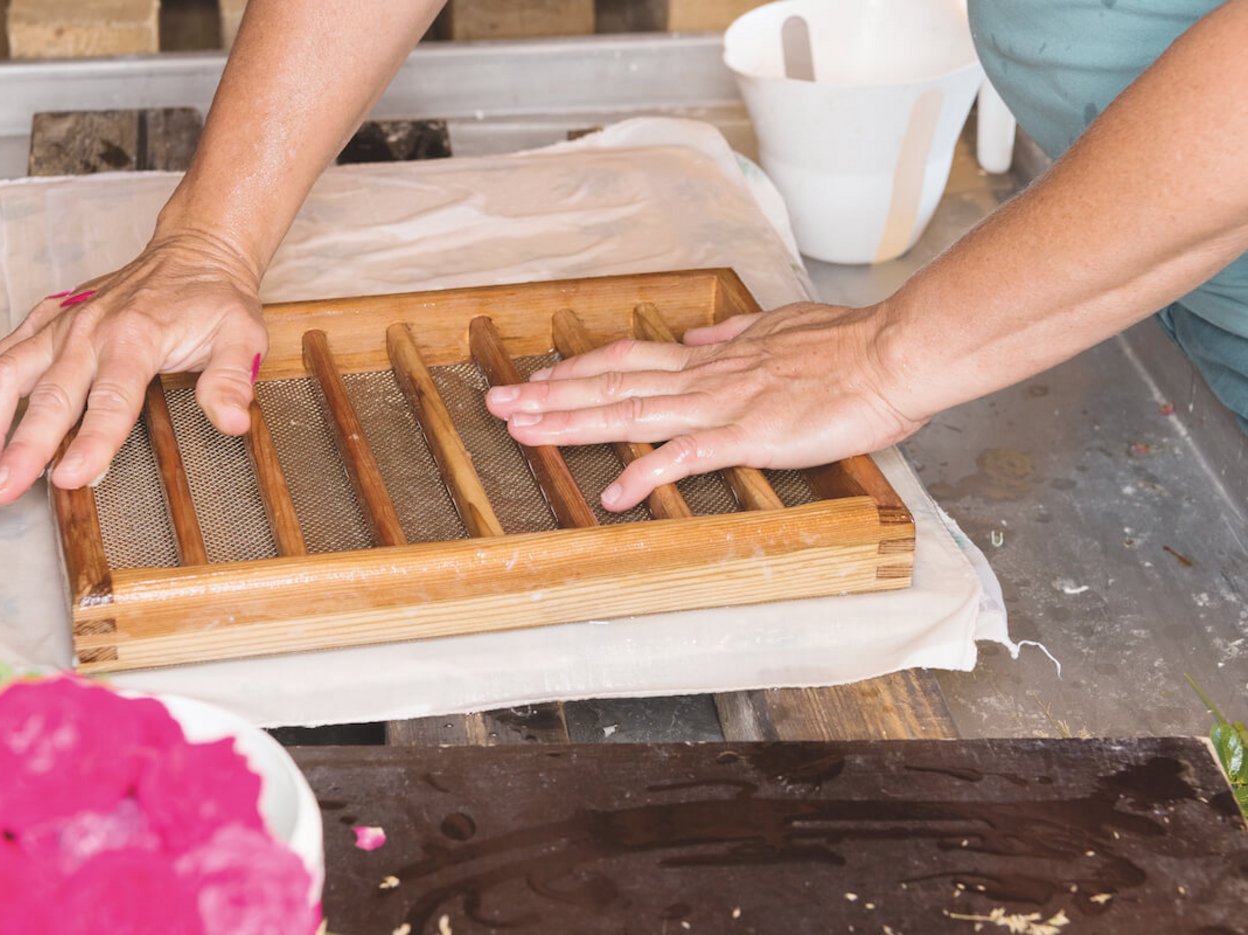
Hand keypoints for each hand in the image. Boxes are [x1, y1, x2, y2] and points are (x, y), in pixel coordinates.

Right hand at [0, 232, 267, 505]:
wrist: (194, 252)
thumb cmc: (215, 300)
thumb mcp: (242, 337)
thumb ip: (232, 380)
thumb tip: (234, 421)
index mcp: (136, 338)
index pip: (111, 400)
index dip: (90, 442)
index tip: (69, 479)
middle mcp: (89, 330)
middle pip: (49, 396)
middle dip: (19, 448)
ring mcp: (62, 324)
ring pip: (8, 374)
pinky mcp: (47, 320)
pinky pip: (1, 357)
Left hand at [484, 302, 924, 510]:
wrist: (892, 353)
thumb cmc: (848, 347)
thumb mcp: (780, 328)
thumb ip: (735, 336)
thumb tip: (699, 335)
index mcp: (712, 358)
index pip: (629, 360)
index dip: (579, 370)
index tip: (539, 377)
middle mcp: (704, 378)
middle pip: (611, 384)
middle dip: (549, 395)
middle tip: (496, 402)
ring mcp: (722, 405)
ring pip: (631, 413)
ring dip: (572, 424)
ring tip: (523, 431)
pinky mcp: (749, 435)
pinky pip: (687, 456)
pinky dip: (646, 472)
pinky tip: (613, 493)